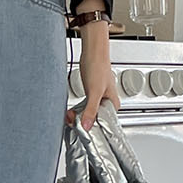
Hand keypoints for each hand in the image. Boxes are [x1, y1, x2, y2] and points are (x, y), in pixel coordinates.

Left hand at [75, 15, 113, 130]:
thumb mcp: (94, 92)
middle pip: (94, 120)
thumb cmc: (98, 67)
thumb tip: (87, 126)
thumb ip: (90, 110)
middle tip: (71, 120)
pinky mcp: (90, 95)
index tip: (80, 130)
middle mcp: (106, 104)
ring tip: (69, 116)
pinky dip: (76, 111)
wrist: (92, 52)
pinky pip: (83, 108)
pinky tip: (70, 112)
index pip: (104, 124)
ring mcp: (97, 99)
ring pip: (87, 114)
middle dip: (82, 122)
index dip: (91, 128)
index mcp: (113, 105)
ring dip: (77, 117)